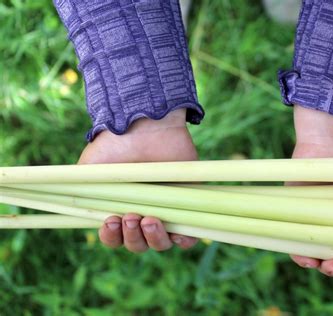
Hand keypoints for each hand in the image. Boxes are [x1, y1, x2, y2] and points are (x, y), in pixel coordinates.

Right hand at [78, 109, 198, 251]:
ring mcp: (167, 209)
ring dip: (154, 239)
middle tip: (131, 216)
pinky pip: (190, 234)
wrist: (147, 125)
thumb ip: (78, 191)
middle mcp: (143, 212)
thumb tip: (64, 208)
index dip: (112, 237)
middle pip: (138, 245)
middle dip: (132, 238)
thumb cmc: (117, 145)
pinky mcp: (189, 203)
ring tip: (149, 219)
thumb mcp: (89, 168)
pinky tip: (176, 233)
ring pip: (162, 243)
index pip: (115, 237)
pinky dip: (185, 240)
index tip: (110, 221)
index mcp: (120, 208)